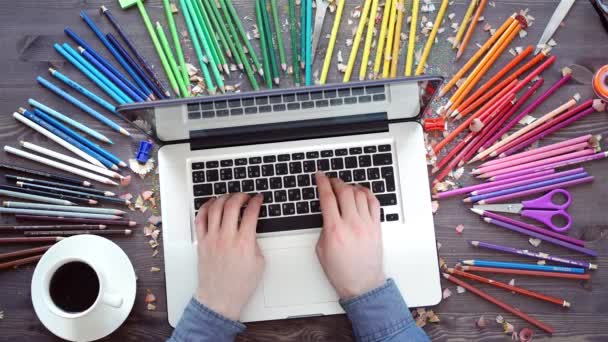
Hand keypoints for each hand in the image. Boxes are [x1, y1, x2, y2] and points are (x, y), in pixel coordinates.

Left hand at [194, 193, 264, 320]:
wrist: (220, 298)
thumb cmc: (239, 285)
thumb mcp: (259, 262)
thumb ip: (255, 242)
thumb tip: (251, 229)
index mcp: (244, 242)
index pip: (251, 213)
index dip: (256, 201)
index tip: (258, 198)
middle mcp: (227, 238)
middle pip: (232, 205)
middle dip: (241, 195)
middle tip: (245, 196)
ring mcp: (212, 239)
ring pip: (215, 208)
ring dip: (224, 198)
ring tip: (229, 197)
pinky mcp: (202, 242)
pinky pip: (200, 219)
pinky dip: (205, 207)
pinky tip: (211, 204)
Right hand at [314, 172, 385, 299]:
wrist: (362, 284)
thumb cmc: (342, 272)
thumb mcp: (321, 250)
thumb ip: (323, 228)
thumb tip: (327, 212)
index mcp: (335, 230)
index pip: (327, 198)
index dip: (322, 183)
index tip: (319, 176)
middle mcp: (352, 224)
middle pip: (344, 191)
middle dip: (335, 181)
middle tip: (330, 180)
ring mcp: (366, 224)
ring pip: (359, 193)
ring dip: (350, 186)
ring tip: (344, 187)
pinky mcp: (376, 227)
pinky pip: (374, 202)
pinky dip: (366, 193)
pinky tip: (360, 192)